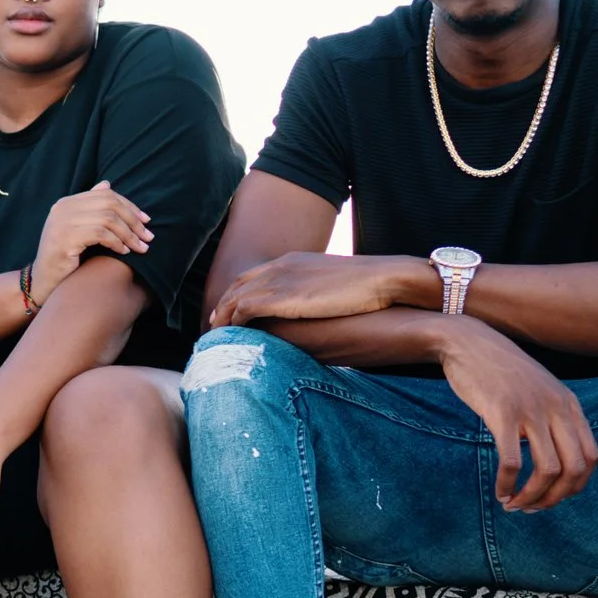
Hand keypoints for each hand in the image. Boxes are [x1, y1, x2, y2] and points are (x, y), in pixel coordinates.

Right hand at [31, 182, 151, 308]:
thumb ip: (91, 209)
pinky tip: (124, 252)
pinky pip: (101, 234)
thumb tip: (107, 185)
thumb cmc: (64, 259)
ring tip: (140, 248)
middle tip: (148, 236)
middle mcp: (63, 208)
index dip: (130, 206)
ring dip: (129, 234)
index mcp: (66, 203)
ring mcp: (62, 223)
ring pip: (108, 218)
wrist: (43, 283)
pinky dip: (117, 242)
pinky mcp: (65, 239)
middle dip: (133, 220)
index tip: (146, 221)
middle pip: (109, 204)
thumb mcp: (76, 229)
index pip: (106, 195)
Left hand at [208, 252, 433, 327]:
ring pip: (234, 297)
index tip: (229, 312)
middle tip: (212, 325)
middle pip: (237, 284)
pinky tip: (228, 336)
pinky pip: (243, 308)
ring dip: (221, 316)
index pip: (254, 277)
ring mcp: (278, 279)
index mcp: (294, 261)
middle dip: (222, 305)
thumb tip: (316, 314)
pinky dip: (231, 321)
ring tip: (213, 336)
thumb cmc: (369, 287)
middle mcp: (280, 266)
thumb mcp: (335, 287)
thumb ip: (316, 296)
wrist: (384, 279)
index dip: (238, 294)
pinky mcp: (280, 295)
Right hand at [435, 319, 597, 511]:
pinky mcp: (502, 413)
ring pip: (547, 470)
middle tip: (533, 508)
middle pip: (574, 469)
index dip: (575, 486)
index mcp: (569, 405)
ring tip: (514, 505)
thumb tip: (552, 455)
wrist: (468, 342)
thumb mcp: (539, 390)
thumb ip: (552, 416)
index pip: (591, 457)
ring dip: (532, 497)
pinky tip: (499, 492)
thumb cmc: (500, 370)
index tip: (552, 497)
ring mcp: (531, 410)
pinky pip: (512, 461)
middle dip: (555, 498)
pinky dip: (507, 484)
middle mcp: (556, 408)